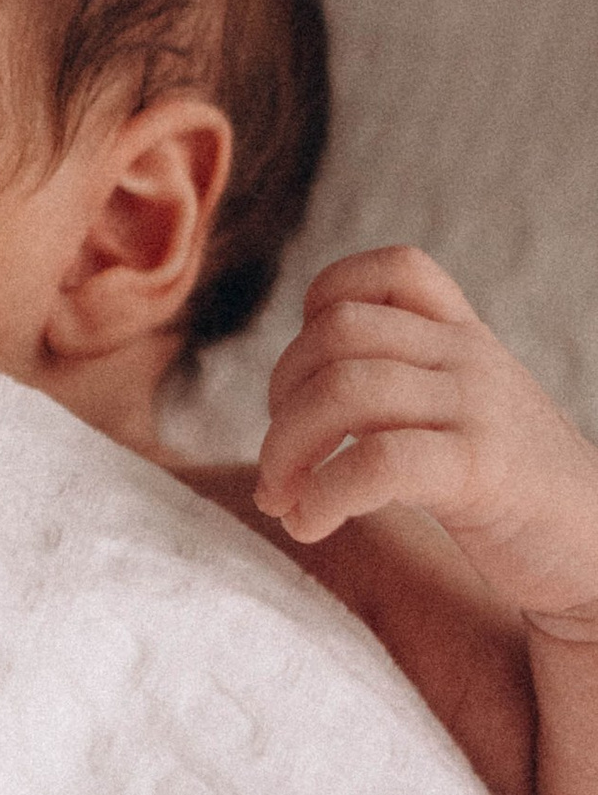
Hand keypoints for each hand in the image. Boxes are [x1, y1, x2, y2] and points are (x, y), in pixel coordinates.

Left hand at [259, 249, 597, 633]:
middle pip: (338, 331)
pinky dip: (323, 495)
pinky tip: (312, 525)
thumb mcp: (465, 415)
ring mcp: (480, 409)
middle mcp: (472, 359)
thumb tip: (294, 402)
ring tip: (283, 500)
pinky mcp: (483, 471)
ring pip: (345, 390)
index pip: (391, 270)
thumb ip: (402, 387)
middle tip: (279, 464)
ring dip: (285, 449)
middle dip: (280, 396)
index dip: (322, 309)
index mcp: (466, 338)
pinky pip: (379, 462)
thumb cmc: (516, 496)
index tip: (307, 378)